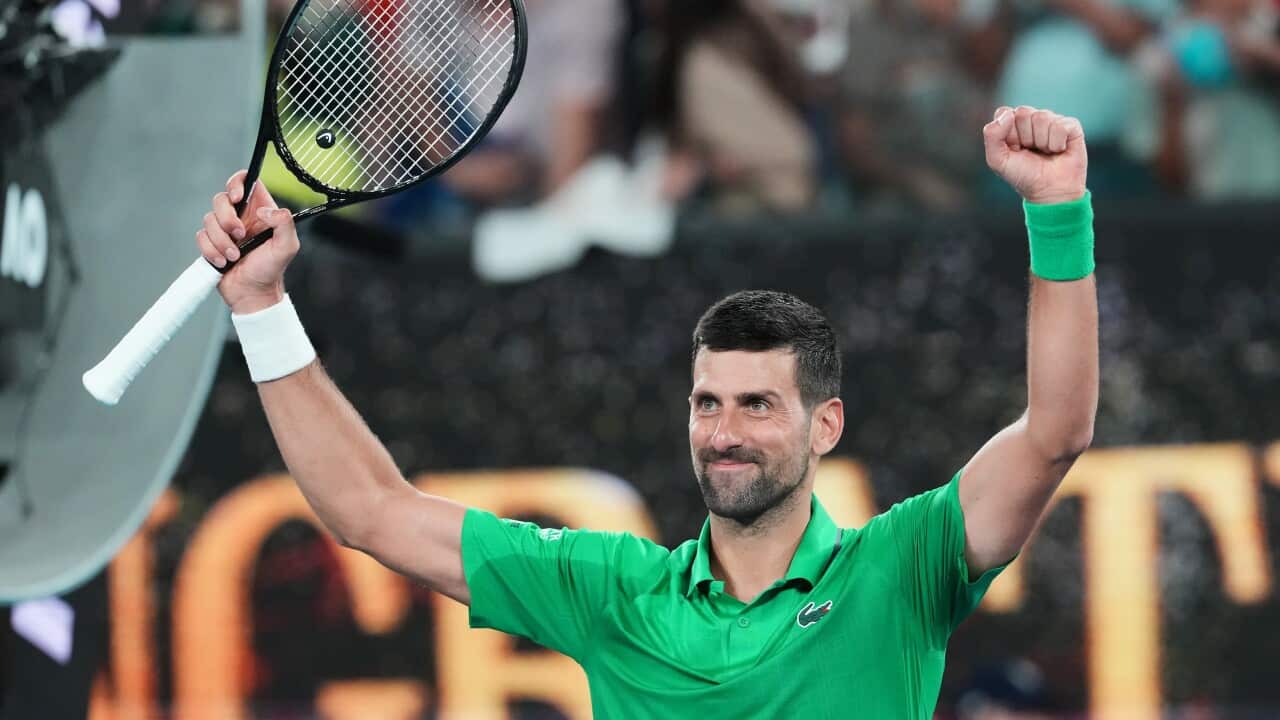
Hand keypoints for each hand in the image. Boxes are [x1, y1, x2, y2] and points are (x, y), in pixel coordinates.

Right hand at [196, 170, 300, 314]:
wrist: (252, 293)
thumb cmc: (271, 270)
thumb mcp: (287, 247)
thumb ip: (284, 223)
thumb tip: (265, 210)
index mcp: (260, 210)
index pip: (246, 181)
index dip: (237, 182)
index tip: (237, 198)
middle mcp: (241, 216)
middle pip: (221, 199)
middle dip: (227, 219)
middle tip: (240, 236)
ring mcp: (224, 229)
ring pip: (208, 219)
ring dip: (221, 241)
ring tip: (234, 256)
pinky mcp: (211, 242)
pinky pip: (200, 237)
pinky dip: (211, 250)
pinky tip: (223, 262)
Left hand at [983, 106, 1087, 204]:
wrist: (1050, 191)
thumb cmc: (1023, 175)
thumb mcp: (997, 160)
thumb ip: (992, 136)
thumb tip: (1009, 114)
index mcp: (1012, 124)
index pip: (1004, 112)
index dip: (1008, 133)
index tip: (1014, 149)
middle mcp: (1031, 119)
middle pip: (1023, 112)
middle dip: (1025, 137)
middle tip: (1031, 151)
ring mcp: (1052, 121)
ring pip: (1042, 117)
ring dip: (1042, 142)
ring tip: (1045, 153)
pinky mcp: (1071, 126)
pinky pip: (1060, 125)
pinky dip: (1057, 144)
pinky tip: (1059, 151)